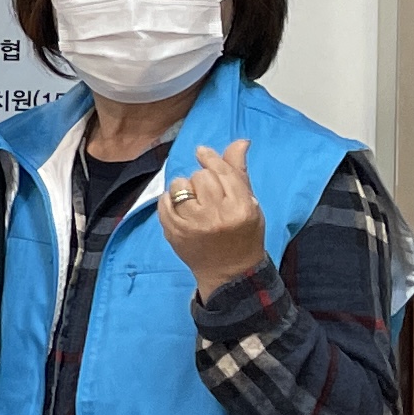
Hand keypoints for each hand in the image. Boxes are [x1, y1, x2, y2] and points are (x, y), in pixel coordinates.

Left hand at [155, 137, 269, 296]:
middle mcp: (217, 216)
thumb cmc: (243, 235)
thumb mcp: (249, 204)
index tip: (202, 152)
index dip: (210, 158)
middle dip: (201, 179)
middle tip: (207, 193)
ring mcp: (193, 226)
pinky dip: (169, 200)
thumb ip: (239, 172)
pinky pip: (164, 202)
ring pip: (180, 187)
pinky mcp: (175, 233)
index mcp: (240, 208)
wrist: (230, 273)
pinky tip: (180, 208)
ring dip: (184, 189)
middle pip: (201, 177)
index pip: (222, 172)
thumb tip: (240, 141)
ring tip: (194, 202)